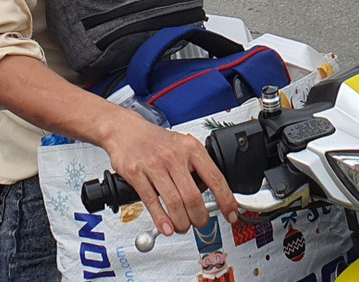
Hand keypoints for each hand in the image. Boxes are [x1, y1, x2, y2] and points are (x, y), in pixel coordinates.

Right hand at [103, 116, 238, 234]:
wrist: (126, 130)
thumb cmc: (157, 141)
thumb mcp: (183, 145)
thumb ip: (197, 167)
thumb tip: (214, 194)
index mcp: (191, 149)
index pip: (215, 178)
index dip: (226, 200)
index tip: (231, 213)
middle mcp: (174, 156)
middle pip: (193, 196)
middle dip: (200, 217)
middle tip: (201, 223)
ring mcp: (155, 165)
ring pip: (174, 202)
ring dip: (182, 222)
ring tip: (183, 227)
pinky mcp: (137, 174)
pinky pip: (151, 202)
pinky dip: (161, 219)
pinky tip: (167, 227)